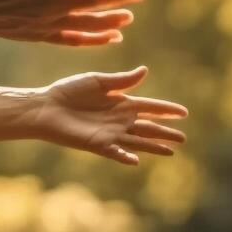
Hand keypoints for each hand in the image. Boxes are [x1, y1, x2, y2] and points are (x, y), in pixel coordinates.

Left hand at [29, 66, 188, 165]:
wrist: (47, 106)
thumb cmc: (69, 91)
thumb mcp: (98, 81)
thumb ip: (121, 80)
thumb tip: (145, 71)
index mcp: (121, 103)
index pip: (150, 107)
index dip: (166, 110)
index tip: (184, 113)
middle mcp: (119, 120)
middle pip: (148, 127)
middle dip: (165, 132)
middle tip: (183, 138)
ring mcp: (110, 134)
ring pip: (138, 141)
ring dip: (154, 146)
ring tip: (172, 151)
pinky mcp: (97, 144)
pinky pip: (115, 152)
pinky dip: (125, 156)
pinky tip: (136, 160)